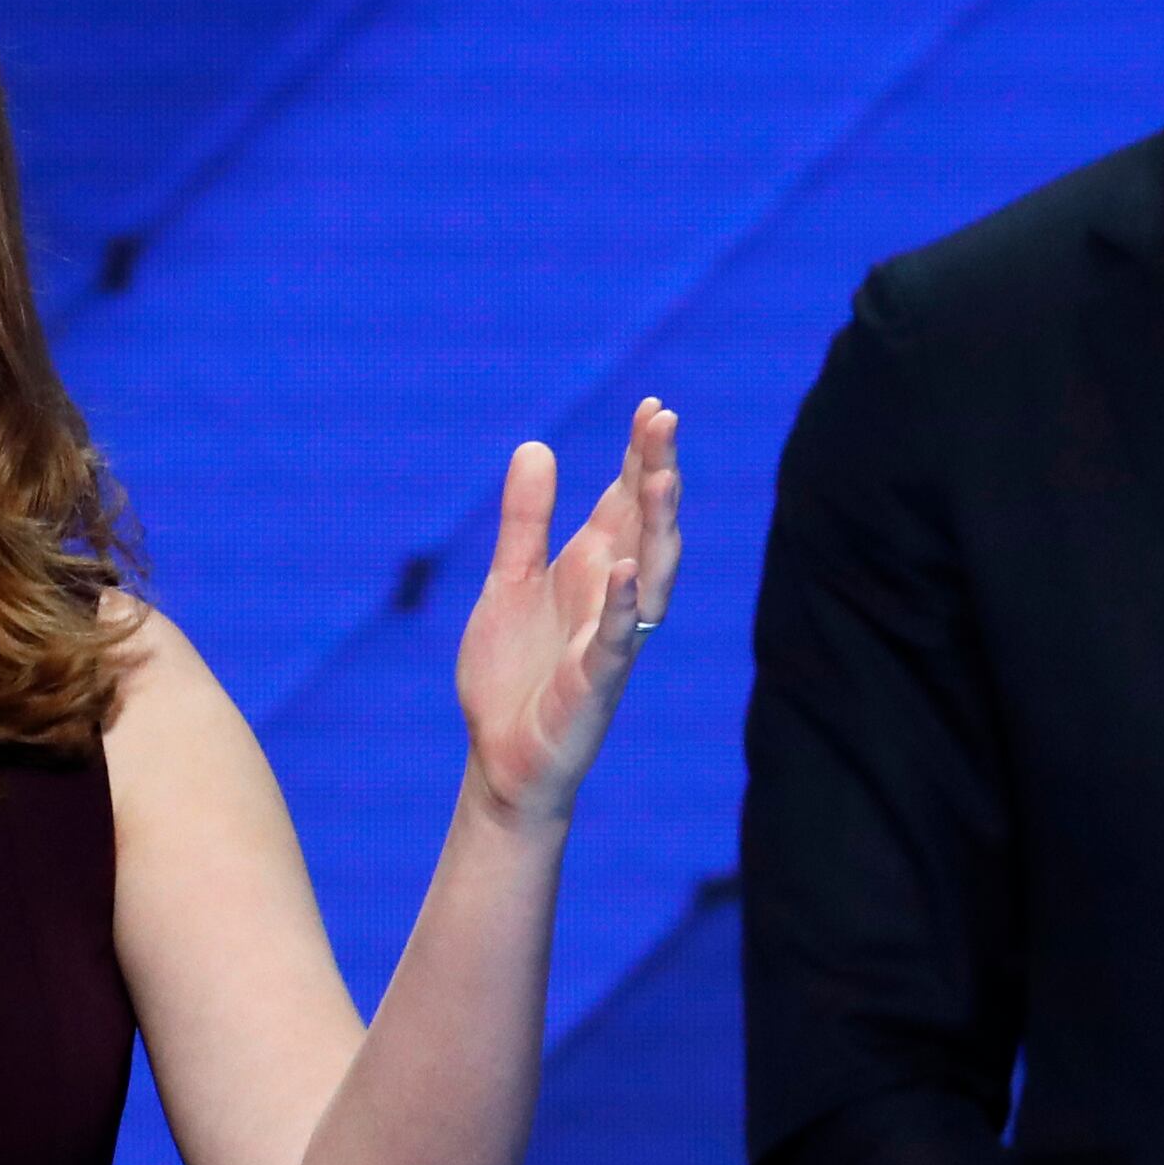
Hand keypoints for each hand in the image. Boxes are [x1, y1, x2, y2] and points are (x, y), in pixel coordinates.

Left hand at [456, 398, 682, 824]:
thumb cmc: (514, 673)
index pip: (625, 501)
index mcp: (592, 568)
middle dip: (656, 473)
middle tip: (664, 420)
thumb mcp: (510, 580)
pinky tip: (627, 573)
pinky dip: (624, 608)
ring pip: (650, 576)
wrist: (500, 757)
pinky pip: (616, 642)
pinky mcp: (595, 684)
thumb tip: (536, 447)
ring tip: (661, 479)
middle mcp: (613, 596)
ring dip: (657, 529)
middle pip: (646, 526)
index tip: (653, 407)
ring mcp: (610, 639)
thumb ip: (525, 520)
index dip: (640, 455)